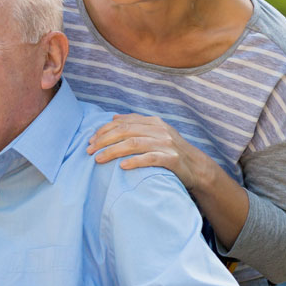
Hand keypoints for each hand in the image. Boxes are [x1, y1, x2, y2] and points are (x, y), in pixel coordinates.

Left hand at [86, 113, 216, 191]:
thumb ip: (136, 124)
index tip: (91, 140)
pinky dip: (135, 161)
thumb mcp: (155, 134)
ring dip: (113, 151)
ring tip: (98, 159)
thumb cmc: (170, 151)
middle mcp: (159, 130)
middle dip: (104, 140)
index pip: (123, 122)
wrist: (197, 168)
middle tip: (89, 151)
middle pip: (126, 131)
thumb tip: (114, 117)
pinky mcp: (172, 159)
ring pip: (134, 144)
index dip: (104, 130)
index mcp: (153, 122)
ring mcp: (167, 143)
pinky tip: (122, 167)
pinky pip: (150, 158)